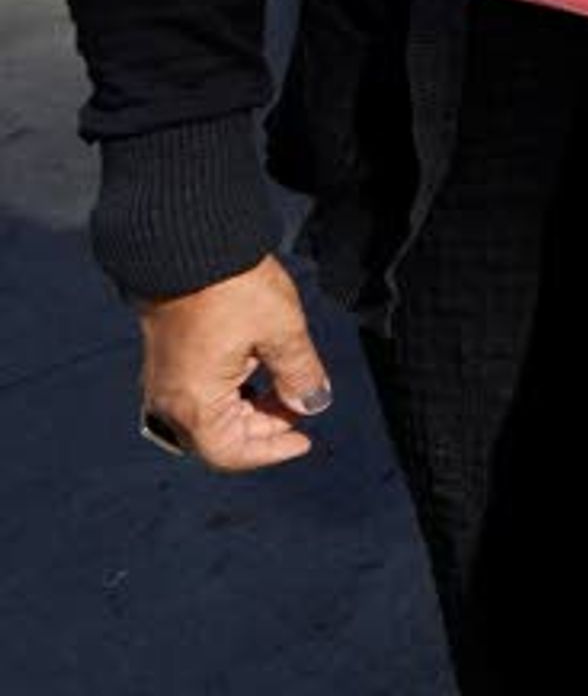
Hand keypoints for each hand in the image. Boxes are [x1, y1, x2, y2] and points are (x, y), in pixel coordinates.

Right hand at [134, 256, 331, 471]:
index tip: (304, 440)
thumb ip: (300, 374)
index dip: (271, 452)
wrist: (186, 246)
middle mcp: (170, 401)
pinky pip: (197, 397)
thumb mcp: (281, 330)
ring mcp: (163, 382)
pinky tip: (258, 374)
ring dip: (248, 413)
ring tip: (285, 389)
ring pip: (208, 419)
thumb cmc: (232, 287)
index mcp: (194, 402)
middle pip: (218, 439)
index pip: (231, 453)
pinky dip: (230, 396)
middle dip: (263, 430)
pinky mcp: (165, 363)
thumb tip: (312, 403)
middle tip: (300, 406)